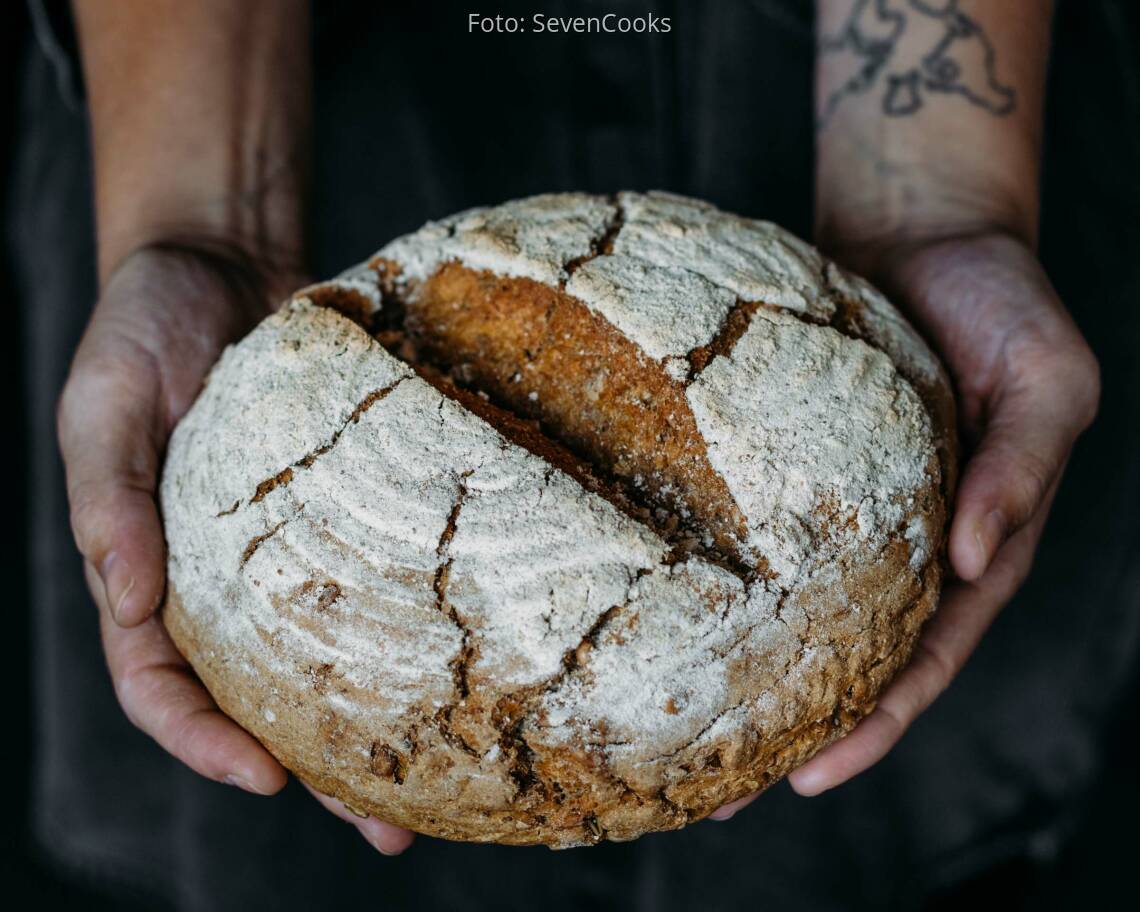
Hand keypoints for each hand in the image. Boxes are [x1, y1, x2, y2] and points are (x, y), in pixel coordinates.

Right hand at [58, 243, 414, 854]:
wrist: (222, 261)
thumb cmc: (142, 328)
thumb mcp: (101, 405)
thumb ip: (108, 500)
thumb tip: (130, 599)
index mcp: (148, 568)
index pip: (159, 683)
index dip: (200, 741)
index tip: (260, 778)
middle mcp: (222, 576)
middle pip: (260, 695)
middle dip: (314, 769)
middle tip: (386, 826)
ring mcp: (289, 548)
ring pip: (331, 653)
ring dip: (378, 722)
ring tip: (445, 784)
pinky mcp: (348, 507)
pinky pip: (379, 576)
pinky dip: (410, 625)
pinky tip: (463, 661)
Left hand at [711, 230, 1099, 819]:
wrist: (927, 234)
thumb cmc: (1001, 301)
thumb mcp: (1048, 378)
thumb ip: (1022, 467)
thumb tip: (978, 559)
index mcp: (975, 545)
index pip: (925, 658)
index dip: (874, 724)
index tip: (808, 777)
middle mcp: (908, 546)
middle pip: (850, 660)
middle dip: (791, 731)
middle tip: (717, 794)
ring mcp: (849, 514)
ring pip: (796, 614)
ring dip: (747, 677)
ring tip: (674, 736)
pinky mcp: (794, 471)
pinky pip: (758, 539)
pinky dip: (725, 585)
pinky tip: (672, 617)